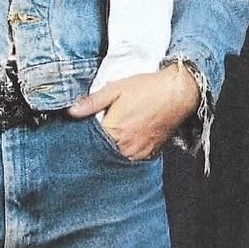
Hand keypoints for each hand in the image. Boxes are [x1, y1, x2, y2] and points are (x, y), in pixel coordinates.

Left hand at [66, 63, 199, 160]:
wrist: (178, 93)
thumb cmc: (147, 89)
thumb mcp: (115, 89)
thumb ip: (92, 102)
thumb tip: (70, 111)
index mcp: (115, 132)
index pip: (89, 143)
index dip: (80, 137)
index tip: (73, 133)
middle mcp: (127, 147)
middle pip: (102, 152)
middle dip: (93, 146)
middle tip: (86, 137)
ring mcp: (139, 153)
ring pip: (116, 158)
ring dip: (108, 151)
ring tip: (103, 139)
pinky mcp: (149, 153)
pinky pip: (131, 159)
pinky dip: (123, 152)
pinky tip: (120, 142)